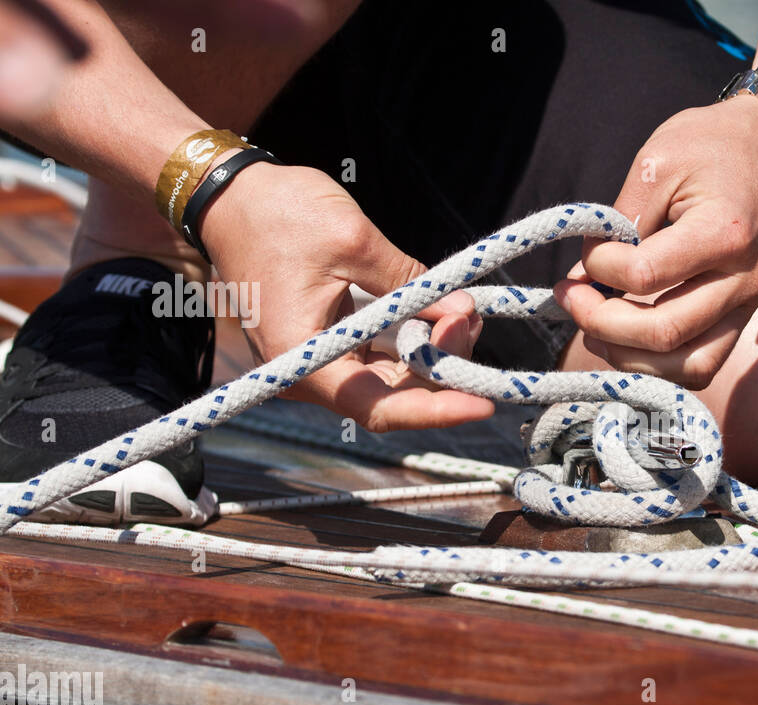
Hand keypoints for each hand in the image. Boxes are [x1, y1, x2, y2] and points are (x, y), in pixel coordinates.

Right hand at [200, 162, 494, 431]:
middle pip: (392, 395)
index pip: (379, 408)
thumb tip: (463, 311)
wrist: (228, 196)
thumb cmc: (278, 214)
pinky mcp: (328, 342)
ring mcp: (318, 361)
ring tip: (460, 308)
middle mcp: (308, 373)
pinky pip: (378, 354)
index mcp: (302, 360)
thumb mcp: (354, 241)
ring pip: (390, 377)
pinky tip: (440, 310)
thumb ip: (411, 283)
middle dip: (441, 364)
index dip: (436, 411)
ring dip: (431, 349)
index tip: (483, 404)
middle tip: (470, 318)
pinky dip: (412, 336)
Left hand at [554, 94, 757, 387]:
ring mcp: (747, 306)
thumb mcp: (656, 162)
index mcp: (724, 232)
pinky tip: (628, 342)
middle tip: (571, 297)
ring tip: (595, 328)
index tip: (588, 251)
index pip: (645, 275)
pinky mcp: (741, 320)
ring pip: (687, 367)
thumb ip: (619, 219)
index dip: (601, 268)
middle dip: (601, 323)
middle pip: (664, 333)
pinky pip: (701, 367)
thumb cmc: (712, 146)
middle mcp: (742, 279)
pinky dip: (659, 368)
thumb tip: (585, 277)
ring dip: (630, 358)